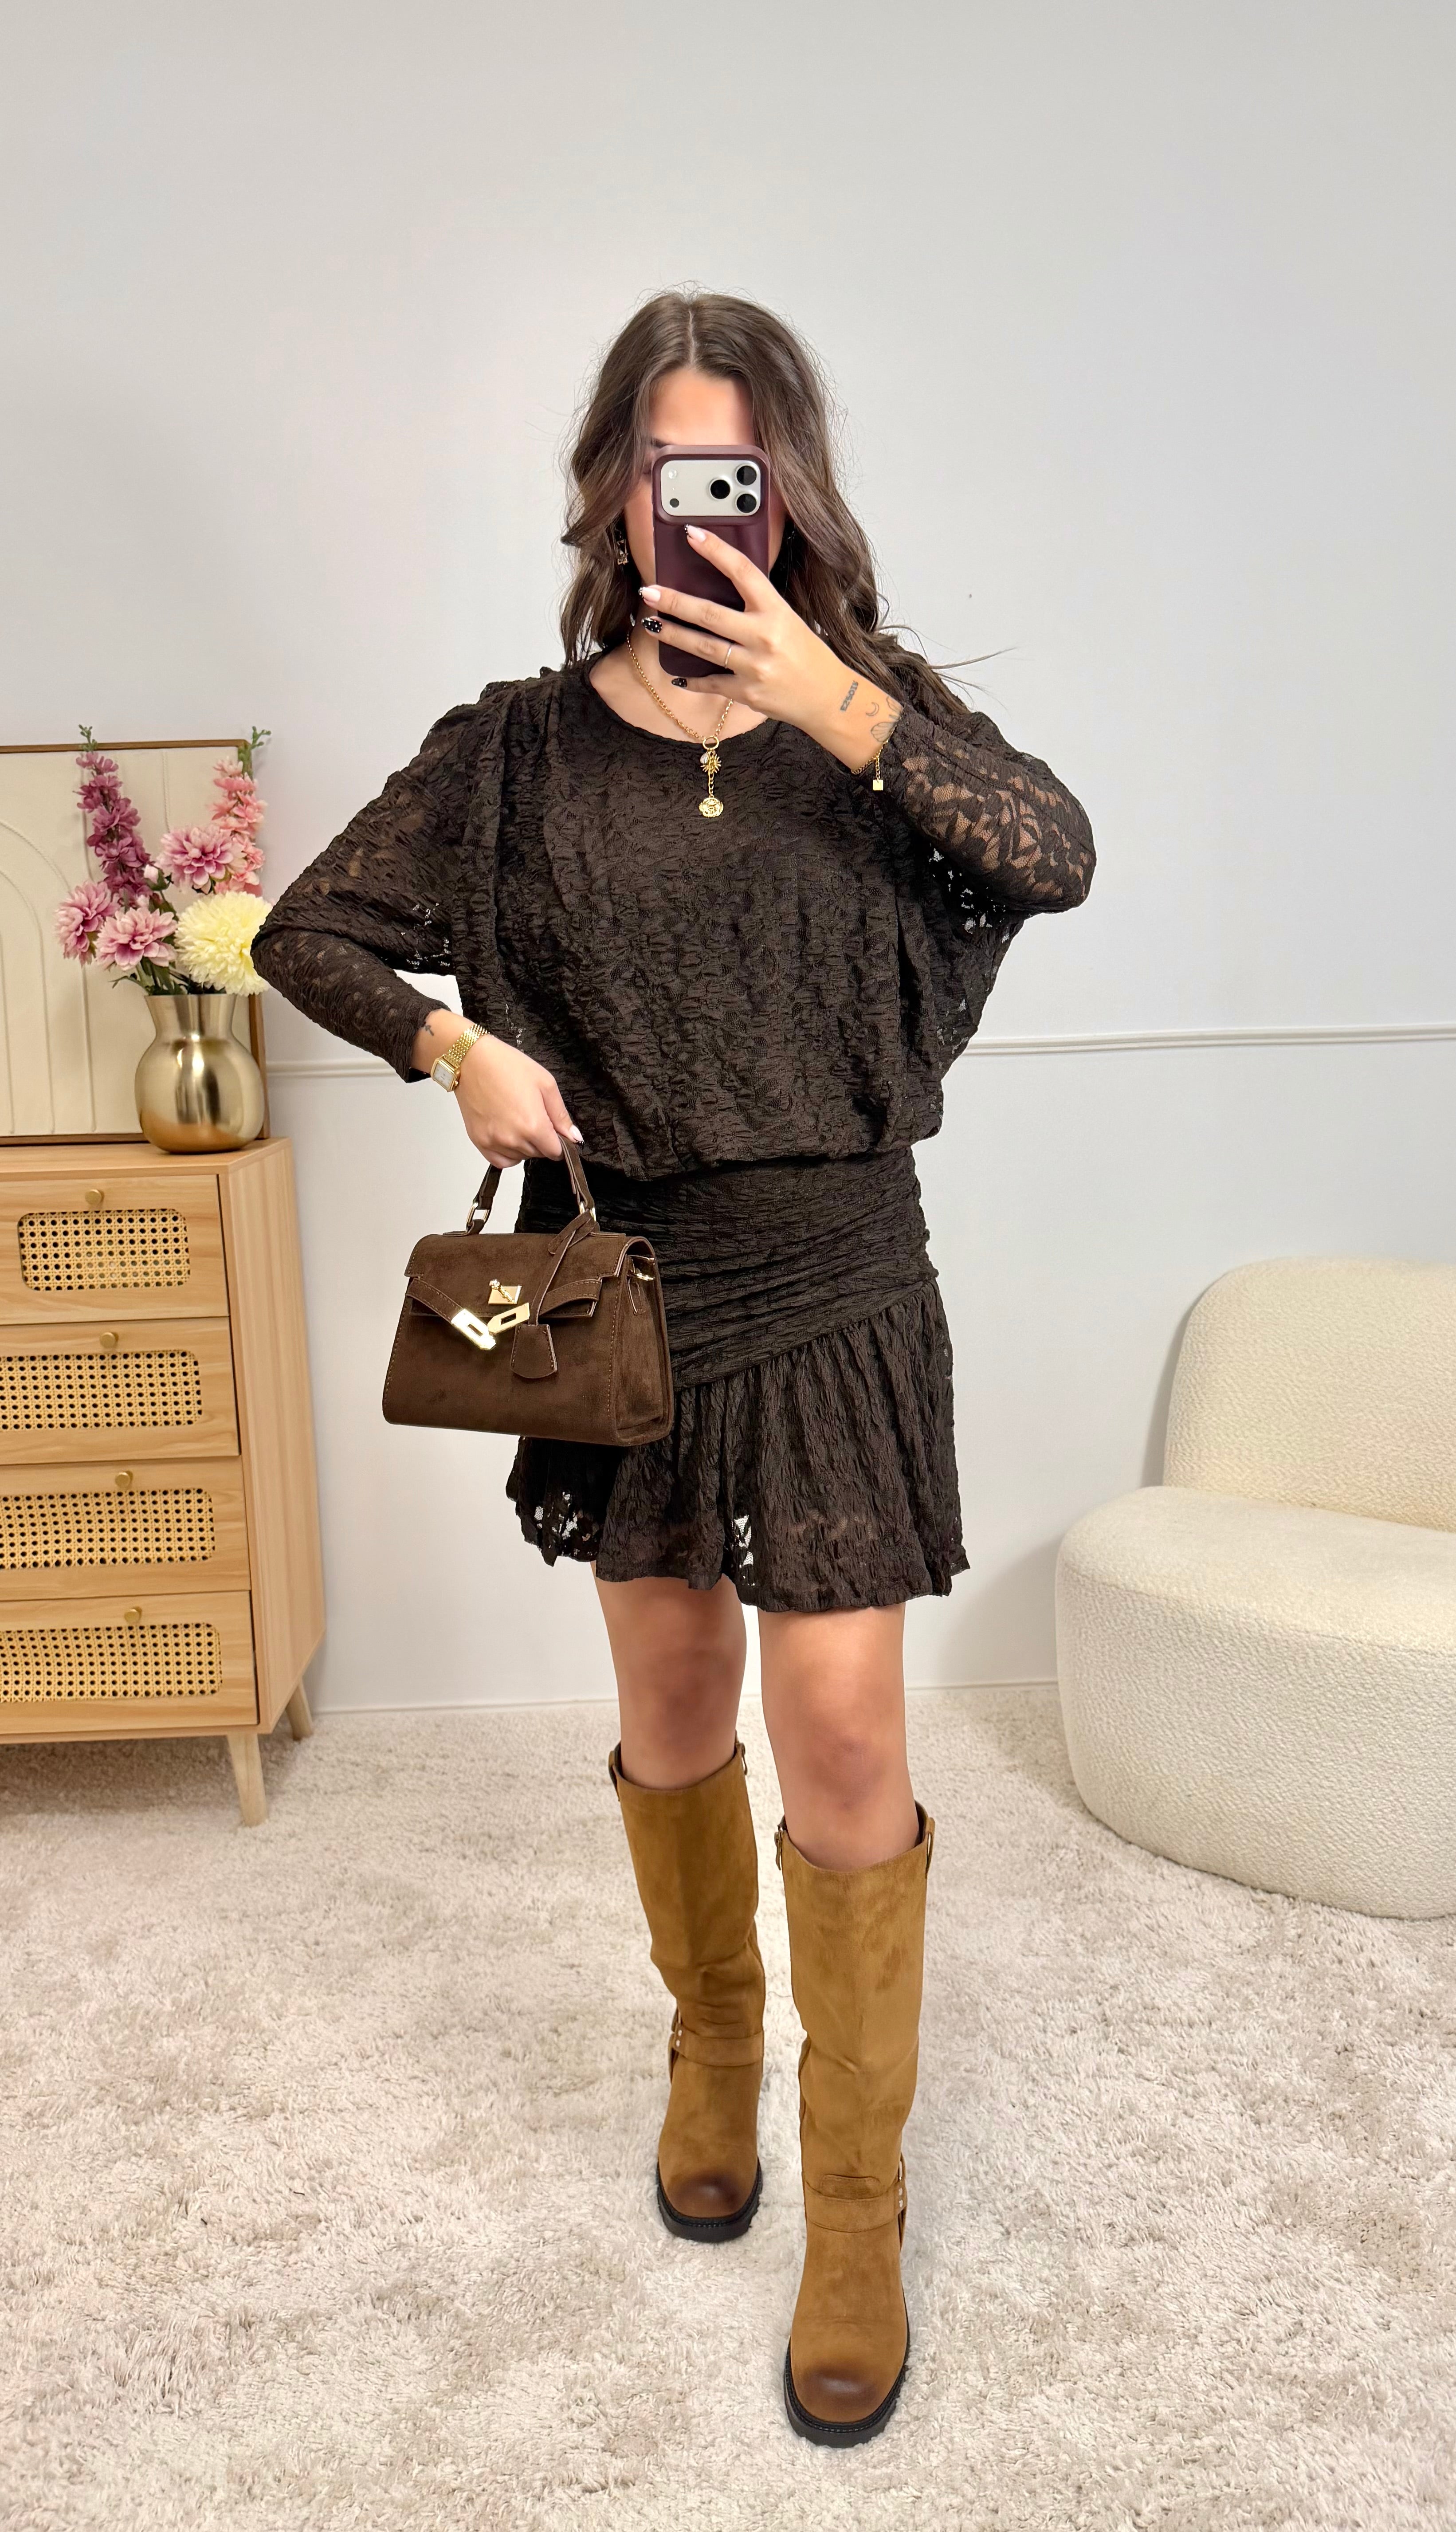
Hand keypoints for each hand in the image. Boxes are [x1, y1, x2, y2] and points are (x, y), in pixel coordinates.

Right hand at [412, 1011, 581, 1167]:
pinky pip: (500, 1161)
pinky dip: (508, 1154)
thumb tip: (574, 1137)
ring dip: (525, 1145)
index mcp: (533, 1125)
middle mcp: (513, 1139)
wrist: (471, 1060)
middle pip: (538, 1154)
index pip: (556, 1152)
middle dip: (542, 1140)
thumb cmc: (506, 1066)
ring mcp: (494, 1142)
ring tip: (518, 1120)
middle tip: (533, 1116)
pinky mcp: (479, 1141)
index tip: (554, 1129)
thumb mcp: (545, 1084)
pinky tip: (508, 1135)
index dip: (559, 1141)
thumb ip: (561, 1115)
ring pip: (520, 1157)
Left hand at [640, 524, 901, 773]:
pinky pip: (710, 682)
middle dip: (674, 601)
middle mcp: (764, 637)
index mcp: (777, 611)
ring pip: (702, 647)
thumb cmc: (807, 655)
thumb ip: (758, 607)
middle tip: (649, 591)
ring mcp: (754, 666)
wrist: (827, 699)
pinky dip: (691, 679)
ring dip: (672, 635)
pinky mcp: (746, 693)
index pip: (743, 571)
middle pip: (709, 614)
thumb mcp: (788, 621)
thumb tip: (719, 590)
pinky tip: (677, 674)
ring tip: (651, 624)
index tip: (691, 534)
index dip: (715, 551)